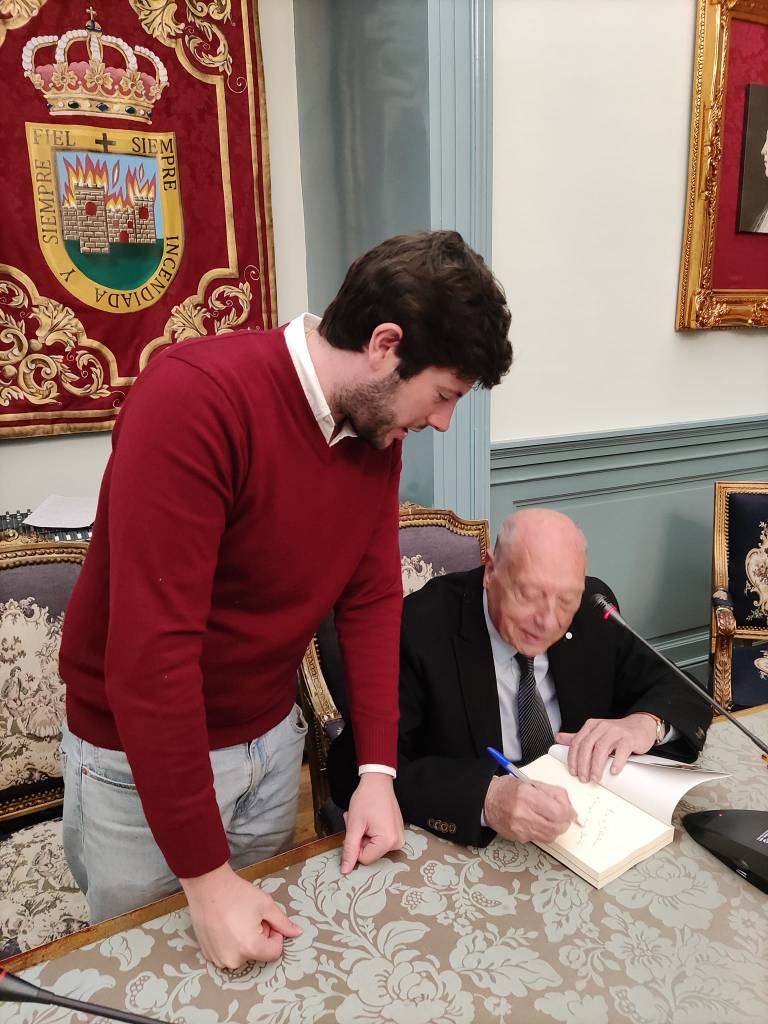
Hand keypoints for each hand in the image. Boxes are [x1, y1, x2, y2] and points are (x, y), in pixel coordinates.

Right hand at [181, 862, 301, 968]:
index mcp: (251, 948)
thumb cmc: (237, 894)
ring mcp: (218, 959)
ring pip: (243, 953)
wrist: (207, 886)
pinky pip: (227, 953)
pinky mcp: (208, 955)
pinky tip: (225, 924)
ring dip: (244, 940)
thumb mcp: (266, 905)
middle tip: (249, 917)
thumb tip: (297, 933)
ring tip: (236, 920)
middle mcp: (233, 960)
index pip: (274, 952)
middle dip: (259, 936)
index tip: (266, 921)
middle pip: (258, 953)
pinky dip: (230, 942)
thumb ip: (283, 922)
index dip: (275, 935)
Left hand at [340, 772, 404, 873]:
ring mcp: (399, 837)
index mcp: (388, 842)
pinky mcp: (397, 832)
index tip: (356, 828)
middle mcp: (397, 842)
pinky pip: (379, 839)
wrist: (377, 781)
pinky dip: (371, 830)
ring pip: (373, 846)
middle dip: (360, 838)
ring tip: (364, 819)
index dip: (355, 844)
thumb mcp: (354, 825)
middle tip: (358, 822)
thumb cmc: (366, 799)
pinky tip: (370, 818)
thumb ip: (349, 849)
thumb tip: (345, 870)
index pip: (364, 858)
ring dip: (364, 834)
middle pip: (369, 852)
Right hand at [483, 775, 575, 843]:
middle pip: (556, 826)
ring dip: (556, 829)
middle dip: (565, 822)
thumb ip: (551, 792)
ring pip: (551, 836)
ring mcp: (520, 828)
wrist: (486, 801)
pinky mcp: (519, 837)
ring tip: (552, 819)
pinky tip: (540, 823)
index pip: (558, 811)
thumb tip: (568, 806)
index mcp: (527, 795)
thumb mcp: (530, 782)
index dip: (569, 812)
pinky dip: (545, 832)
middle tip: (564, 816)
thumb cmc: (507, 789)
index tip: (570, 810)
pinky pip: (540, 839)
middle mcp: (523, 813)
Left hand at [556, 713, 657, 782]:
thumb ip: (577, 737)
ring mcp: (616, 732)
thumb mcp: (594, 732)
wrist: (640, 726)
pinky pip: (621, 750)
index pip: (577, 742)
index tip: (573, 772)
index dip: (573, 758)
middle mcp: (602, 727)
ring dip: (596, 765)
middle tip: (583, 778)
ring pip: (601, 748)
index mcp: (591, 726)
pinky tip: (613, 771)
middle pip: (587, 746)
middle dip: (583, 764)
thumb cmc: (616, 732)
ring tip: (595, 778)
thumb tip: (558, 738)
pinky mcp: (629, 738)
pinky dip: (616, 762)